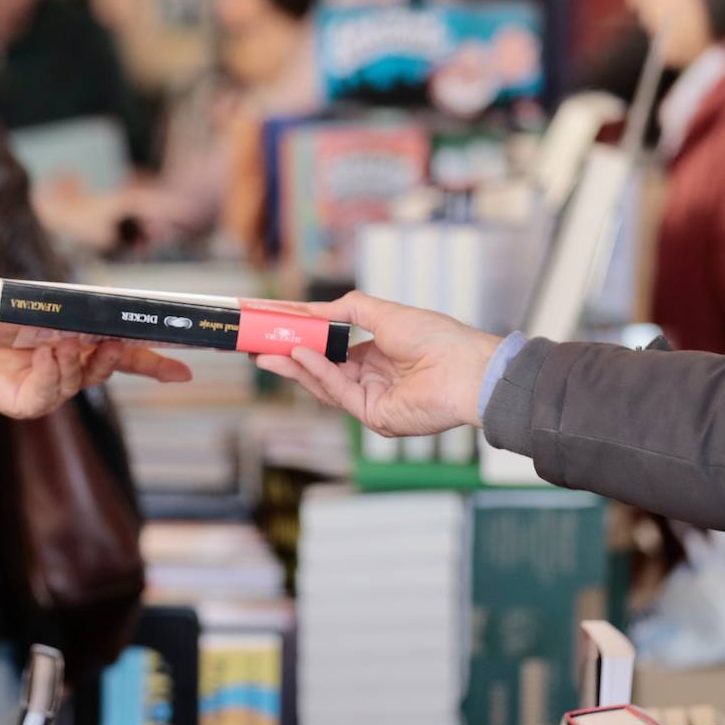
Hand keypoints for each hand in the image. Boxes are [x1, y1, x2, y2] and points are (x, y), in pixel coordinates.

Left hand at [0, 297, 191, 418]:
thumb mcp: (41, 299)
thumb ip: (74, 303)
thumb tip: (107, 302)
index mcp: (83, 346)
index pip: (127, 357)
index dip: (156, 364)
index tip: (185, 372)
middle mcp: (73, 370)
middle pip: (109, 369)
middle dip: (116, 356)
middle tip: (114, 340)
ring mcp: (52, 390)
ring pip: (79, 381)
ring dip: (76, 360)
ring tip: (64, 341)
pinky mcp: (28, 404)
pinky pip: (49, 394)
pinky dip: (50, 373)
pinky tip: (45, 355)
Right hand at [256, 291, 501, 436]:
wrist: (466, 369)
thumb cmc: (439, 338)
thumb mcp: (384, 313)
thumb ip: (346, 310)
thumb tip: (312, 308)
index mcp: (378, 354)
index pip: (331, 348)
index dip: (304, 336)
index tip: (277, 325)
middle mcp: (372, 378)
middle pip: (321, 368)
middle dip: (289, 355)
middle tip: (258, 343)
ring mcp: (371, 399)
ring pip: (323, 383)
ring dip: (294, 366)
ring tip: (267, 351)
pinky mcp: (372, 416)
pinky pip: (337, 393)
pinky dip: (316, 373)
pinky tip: (299, 355)